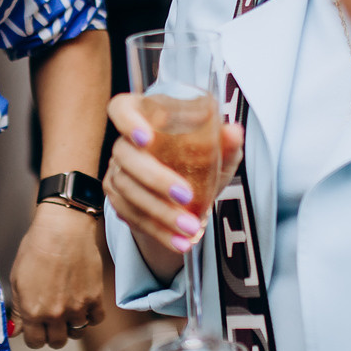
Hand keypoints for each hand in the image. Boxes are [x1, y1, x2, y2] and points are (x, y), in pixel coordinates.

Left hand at [8, 201, 105, 348]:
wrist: (63, 229)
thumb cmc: (36, 249)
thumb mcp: (18, 279)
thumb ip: (17, 309)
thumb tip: (14, 330)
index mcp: (33, 311)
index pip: (35, 342)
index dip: (34, 336)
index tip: (36, 328)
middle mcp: (56, 314)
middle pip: (57, 342)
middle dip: (52, 333)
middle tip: (51, 319)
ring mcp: (78, 308)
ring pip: (76, 333)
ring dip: (71, 325)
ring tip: (67, 309)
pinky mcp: (95, 298)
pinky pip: (95, 319)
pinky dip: (90, 315)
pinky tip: (82, 303)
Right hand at [102, 91, 244, 278]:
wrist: (188, 195)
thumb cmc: (201, 160)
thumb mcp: (219, 152)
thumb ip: (226, 142)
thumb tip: (234, 132)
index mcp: (146, 117)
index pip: (122, 108)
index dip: (128, 121)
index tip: (146, 139)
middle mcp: (125, 142)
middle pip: (126, 156)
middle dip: (156, 178)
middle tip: (186, 196)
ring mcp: (117, 170)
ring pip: (128, 191)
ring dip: (160, 212)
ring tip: (190, 227)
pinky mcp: (118, 199)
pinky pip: (132, 216)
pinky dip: (157, 231)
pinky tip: (179, 241)